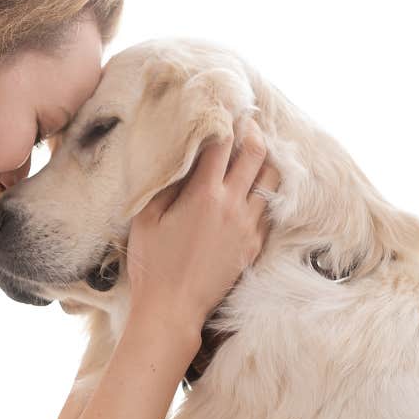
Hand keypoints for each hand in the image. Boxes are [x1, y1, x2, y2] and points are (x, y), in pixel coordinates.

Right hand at [126, 118, 279, 350]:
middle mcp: (233, 206)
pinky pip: (270, 209)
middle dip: (252, 133)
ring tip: (257, 151)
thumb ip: (164, 184)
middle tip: (246, 122)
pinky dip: (266, 192)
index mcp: (204, 195)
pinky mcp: (254, 246)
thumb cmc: (152, 263)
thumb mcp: (146, 218)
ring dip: (265, 161)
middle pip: (255, 155)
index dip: (223, 123)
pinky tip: (257, 188)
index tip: (222, 110)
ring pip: (272, 181)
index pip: (221, 145)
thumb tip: (177, 159)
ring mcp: (248, 227)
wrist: (173, 309)